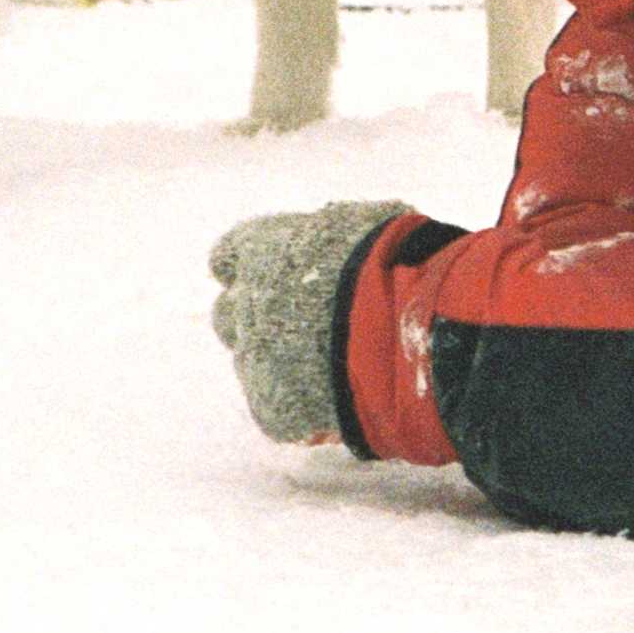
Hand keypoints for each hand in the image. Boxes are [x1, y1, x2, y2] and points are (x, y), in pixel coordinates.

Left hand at [208, 200, 412, 443]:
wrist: (406, 330)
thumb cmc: (392, 264)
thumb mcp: (362, 222)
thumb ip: (329, 230)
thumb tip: (329, 226)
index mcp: (260, 251)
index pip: (227, 257)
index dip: (250, 266)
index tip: (271, 273)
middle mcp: (245, 305)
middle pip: (231, 314)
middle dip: (260, 318)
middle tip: (304, 323)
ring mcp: (255, 361)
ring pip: (252, 363)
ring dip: (281, 362)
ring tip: (333, 365)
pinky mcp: (272, 408)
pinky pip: (278, 409)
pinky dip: (304, 407)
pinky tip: (341, 397)